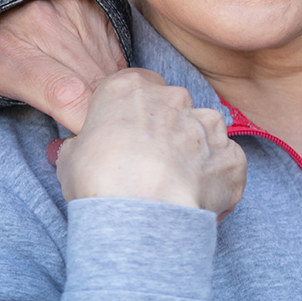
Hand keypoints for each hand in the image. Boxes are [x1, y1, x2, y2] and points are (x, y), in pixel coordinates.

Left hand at [0, 0, 126, 134]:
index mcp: (6, 50)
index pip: (61, 93)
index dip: (81, 123)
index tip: (80, 147)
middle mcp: (42, 24)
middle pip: (93, 88)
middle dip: (99, 121)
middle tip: (91, 144)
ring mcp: (74, 12)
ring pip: (111, 74)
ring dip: (110, 102)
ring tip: (95, 120)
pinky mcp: (97, 7)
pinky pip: (120, 58)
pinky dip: (115, 83)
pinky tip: (102, 94)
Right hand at [54, 69, 245, 215]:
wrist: (141, 212)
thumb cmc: (99, 180)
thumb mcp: (70, 157)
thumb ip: (81, 145)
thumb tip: (78, 151)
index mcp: (131, 87)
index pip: (138, 87)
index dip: (134, 115)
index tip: (128, 138)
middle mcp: (175, 98)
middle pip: (175, 109)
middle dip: (167, 134)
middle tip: (151, 168)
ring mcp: (208, 125)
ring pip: (204, 134)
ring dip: (194, 155)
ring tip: (174, 190)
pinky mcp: (231, 156)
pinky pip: (226, 165)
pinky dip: (215, 182)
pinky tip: (196, 203)